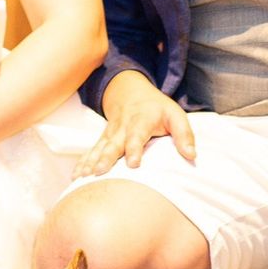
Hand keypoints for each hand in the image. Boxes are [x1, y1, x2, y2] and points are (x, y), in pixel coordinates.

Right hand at [74, 70, 194, 176]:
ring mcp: (110, 133)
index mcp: (142, 120)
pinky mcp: (102, 139)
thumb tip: (191, 156)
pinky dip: (82, 162)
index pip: (137, 135)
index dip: (134, 148)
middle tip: (99, 172)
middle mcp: (123, 127)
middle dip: (106, 158)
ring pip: (99, 148)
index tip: (132, 163)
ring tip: (83, 177)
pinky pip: (91, 150)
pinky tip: (76, 176)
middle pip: (113, 143)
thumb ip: (184, 135)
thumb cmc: (157, 108)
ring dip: (90, 162)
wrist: (129, 91)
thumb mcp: (176, 115)